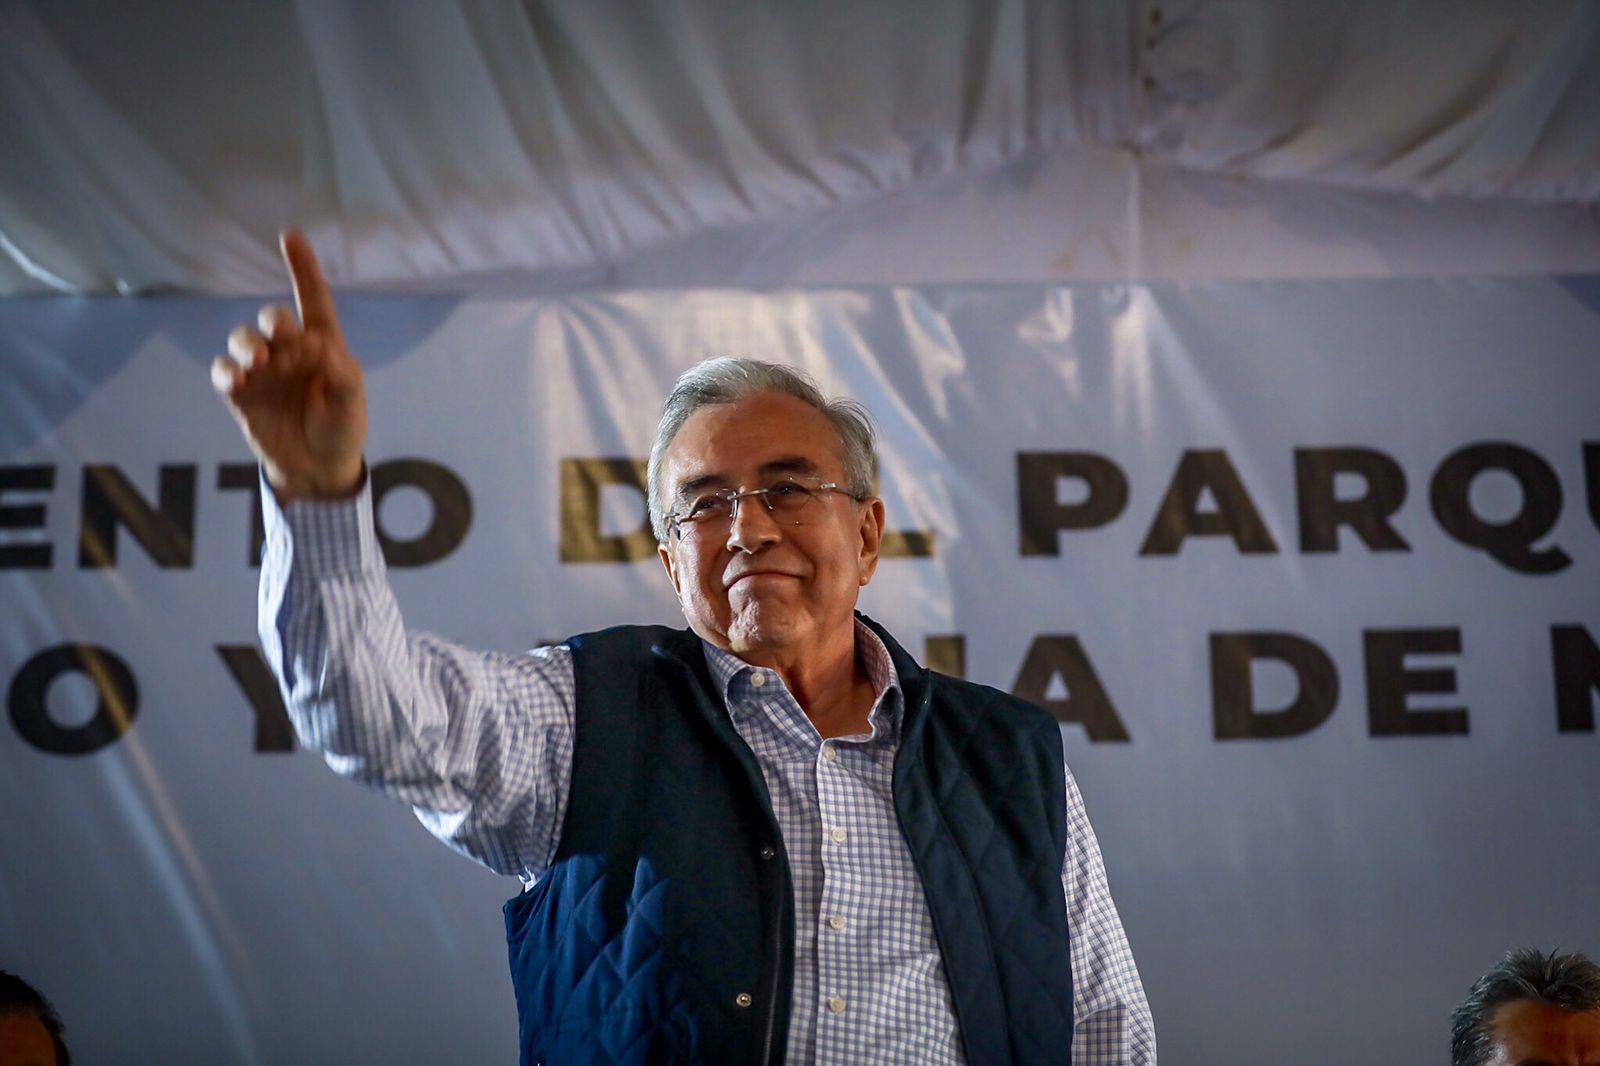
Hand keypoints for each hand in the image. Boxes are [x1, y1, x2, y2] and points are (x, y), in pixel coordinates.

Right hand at [212, 230, 366, 500]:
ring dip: (247, 343)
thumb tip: (322, 348)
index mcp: (322, 344)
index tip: (290, 236)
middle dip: (274, 321)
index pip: (313, 299)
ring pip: (243, 339)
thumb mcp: (351, 403)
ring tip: (258, 362)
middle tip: (282, 337)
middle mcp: (289, 351)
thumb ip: (342, 375)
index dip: (302, 268)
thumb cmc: (342, 428)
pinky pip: (223, 371)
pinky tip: (236, 379)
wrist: (317, 468)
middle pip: (274, 318)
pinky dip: (226, 371)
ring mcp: (262, 370)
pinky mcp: (240, 392)